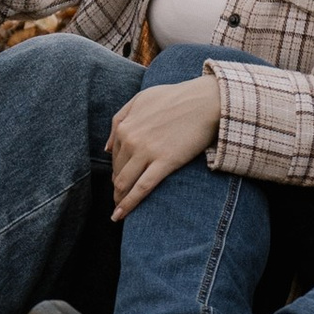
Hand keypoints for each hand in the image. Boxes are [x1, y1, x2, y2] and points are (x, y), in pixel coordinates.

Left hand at [108, 73, 221, 222]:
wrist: (206, 101)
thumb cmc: (176, 98)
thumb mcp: (141, 99)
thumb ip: (120, 120)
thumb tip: (107, 148)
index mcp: (125, 126)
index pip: (114, 156)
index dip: (117, 170)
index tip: (121, 179)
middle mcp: (131, 139)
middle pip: (118, 171)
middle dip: (117, 186)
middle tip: (120, 197)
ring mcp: (147, 152)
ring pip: (124, 183)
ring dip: (119, 198)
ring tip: (118, 209)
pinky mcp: (165, 162)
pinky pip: (141, 188)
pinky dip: (128, 204)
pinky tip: (120, 215)